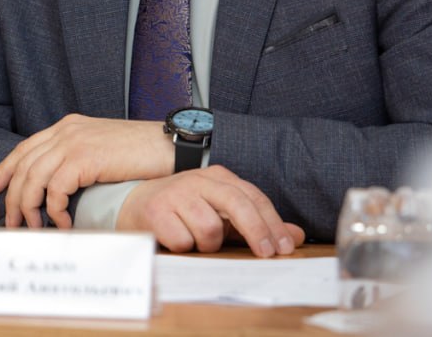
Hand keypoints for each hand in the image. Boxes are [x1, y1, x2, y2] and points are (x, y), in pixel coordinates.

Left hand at [0, 114, 172, 227]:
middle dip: (12, 197)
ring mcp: (74, 142)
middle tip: (12, 223)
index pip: (25, 148)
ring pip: (33, 178)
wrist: (171, 145)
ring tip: (34, 229)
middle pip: (24, 165)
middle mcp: (65, 131)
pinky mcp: (84, 158)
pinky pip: (56, 189)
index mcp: (67, 127)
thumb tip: (61, 186)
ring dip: (29, 208)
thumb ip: (79, 158)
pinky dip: (55, 210)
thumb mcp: (102, 149)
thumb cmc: (143, 153)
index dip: (5, 169)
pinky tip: (63, 223)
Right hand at [117, 165, 304, 256]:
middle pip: (237, 205)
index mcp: (218, 177)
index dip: (272, 223)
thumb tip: (296, 235)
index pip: (253, 197)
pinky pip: (183, 241)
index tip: (284, 247)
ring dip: (208, 244)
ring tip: (197, 241)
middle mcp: (197, 180)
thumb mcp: (223, 213)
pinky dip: (184, 247)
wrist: (135, 203)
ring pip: (209, 229)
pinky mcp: (155, 211)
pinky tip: (176, 239)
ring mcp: (175, 194)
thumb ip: (257, 223)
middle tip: (266, 254)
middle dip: (255, 231)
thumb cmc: (185, 210)